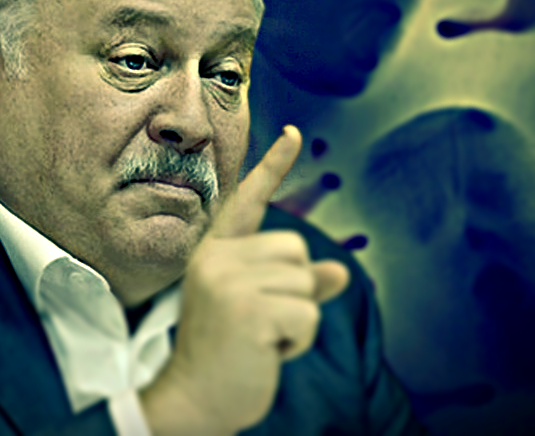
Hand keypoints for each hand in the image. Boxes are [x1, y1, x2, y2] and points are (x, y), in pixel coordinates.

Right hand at [140, 126, 350, 435]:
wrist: (194, 401)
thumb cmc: (228, 357)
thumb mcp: (262, 314)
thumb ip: (297, 288)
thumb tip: (340, 274)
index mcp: (215, 254)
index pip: (247, 202)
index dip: (272, 167)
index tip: (293, 133)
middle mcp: (216, 259)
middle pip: (296, 249)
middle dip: (295, 291)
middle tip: (260, 325)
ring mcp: (227, 281)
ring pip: (305, 281)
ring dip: (298, 319)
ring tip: (261, 339)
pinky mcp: (245, 308)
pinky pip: (306, 312)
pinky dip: (298, 338)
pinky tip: (265, 351)